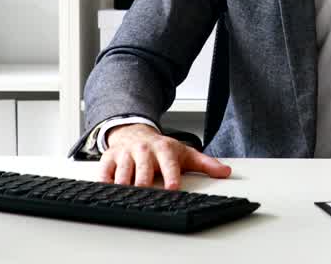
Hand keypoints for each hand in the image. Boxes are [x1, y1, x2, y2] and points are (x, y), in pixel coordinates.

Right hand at [98, 123, 231, 189]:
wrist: (135, 132)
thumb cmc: (161, 148)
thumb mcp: (185, 153)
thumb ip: (206, 163)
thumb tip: (226, 172)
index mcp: (164, 149)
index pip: (169, 164)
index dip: (171, 176)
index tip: (173, 188)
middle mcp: (144, 151)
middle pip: (144, 171)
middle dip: (145, 184)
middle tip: (146, 197)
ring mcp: (125, 154)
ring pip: (123, 173)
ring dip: (124, 186)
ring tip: (125, 198)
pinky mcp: (109, 159)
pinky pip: (104, 172)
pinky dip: (104, 182)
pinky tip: (106, 191)